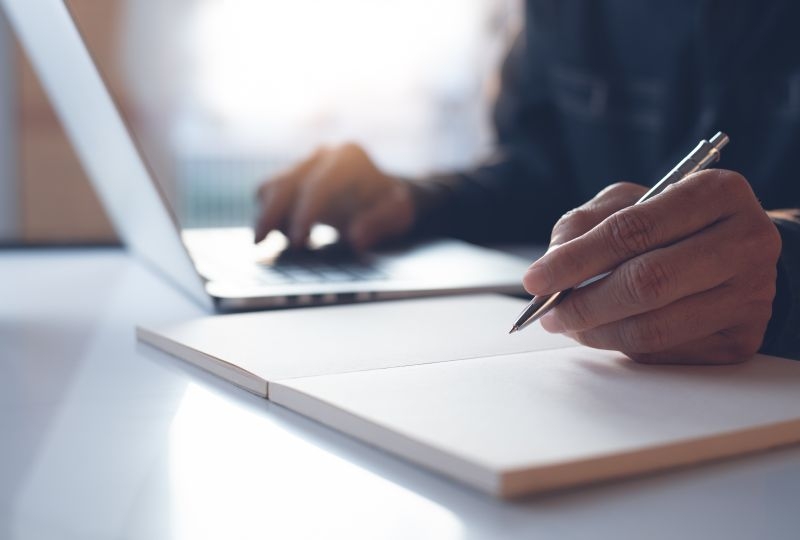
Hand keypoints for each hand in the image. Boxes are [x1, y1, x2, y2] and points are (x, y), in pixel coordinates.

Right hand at [254, 143, 414, 249]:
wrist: (383, 194)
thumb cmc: (392, 205)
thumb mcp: (398, 214)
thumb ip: (379, 223)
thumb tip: (356, 238)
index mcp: (349, 158)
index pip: (319, 185)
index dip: (304, 214)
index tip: (296, 242)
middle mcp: (323, 155)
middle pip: (287, 182)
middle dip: (272, 213)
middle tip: (260, 243)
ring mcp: (305, 163)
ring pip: (272, 186)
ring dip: (266, 214)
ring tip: (265, 241)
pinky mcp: (293, 176)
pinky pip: (270, 192)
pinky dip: (269, 213)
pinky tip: (277, 235)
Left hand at [523, 171, 781, 363]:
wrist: (739, 253)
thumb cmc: (674, 223)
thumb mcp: (630, 203)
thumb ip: (585, 225)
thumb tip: (550, 268)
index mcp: (716, 193)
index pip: (634, 230)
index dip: (577, 259)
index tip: (536, 279)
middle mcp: (745, 242)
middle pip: (647, 283)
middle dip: (583, 304)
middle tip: (549, 314)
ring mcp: (751, 294)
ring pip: (655, 328)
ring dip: (598, 333)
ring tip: (571, 325)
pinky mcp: (744, 337)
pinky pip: (666, 353)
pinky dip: (625, 347)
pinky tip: (609, 331)